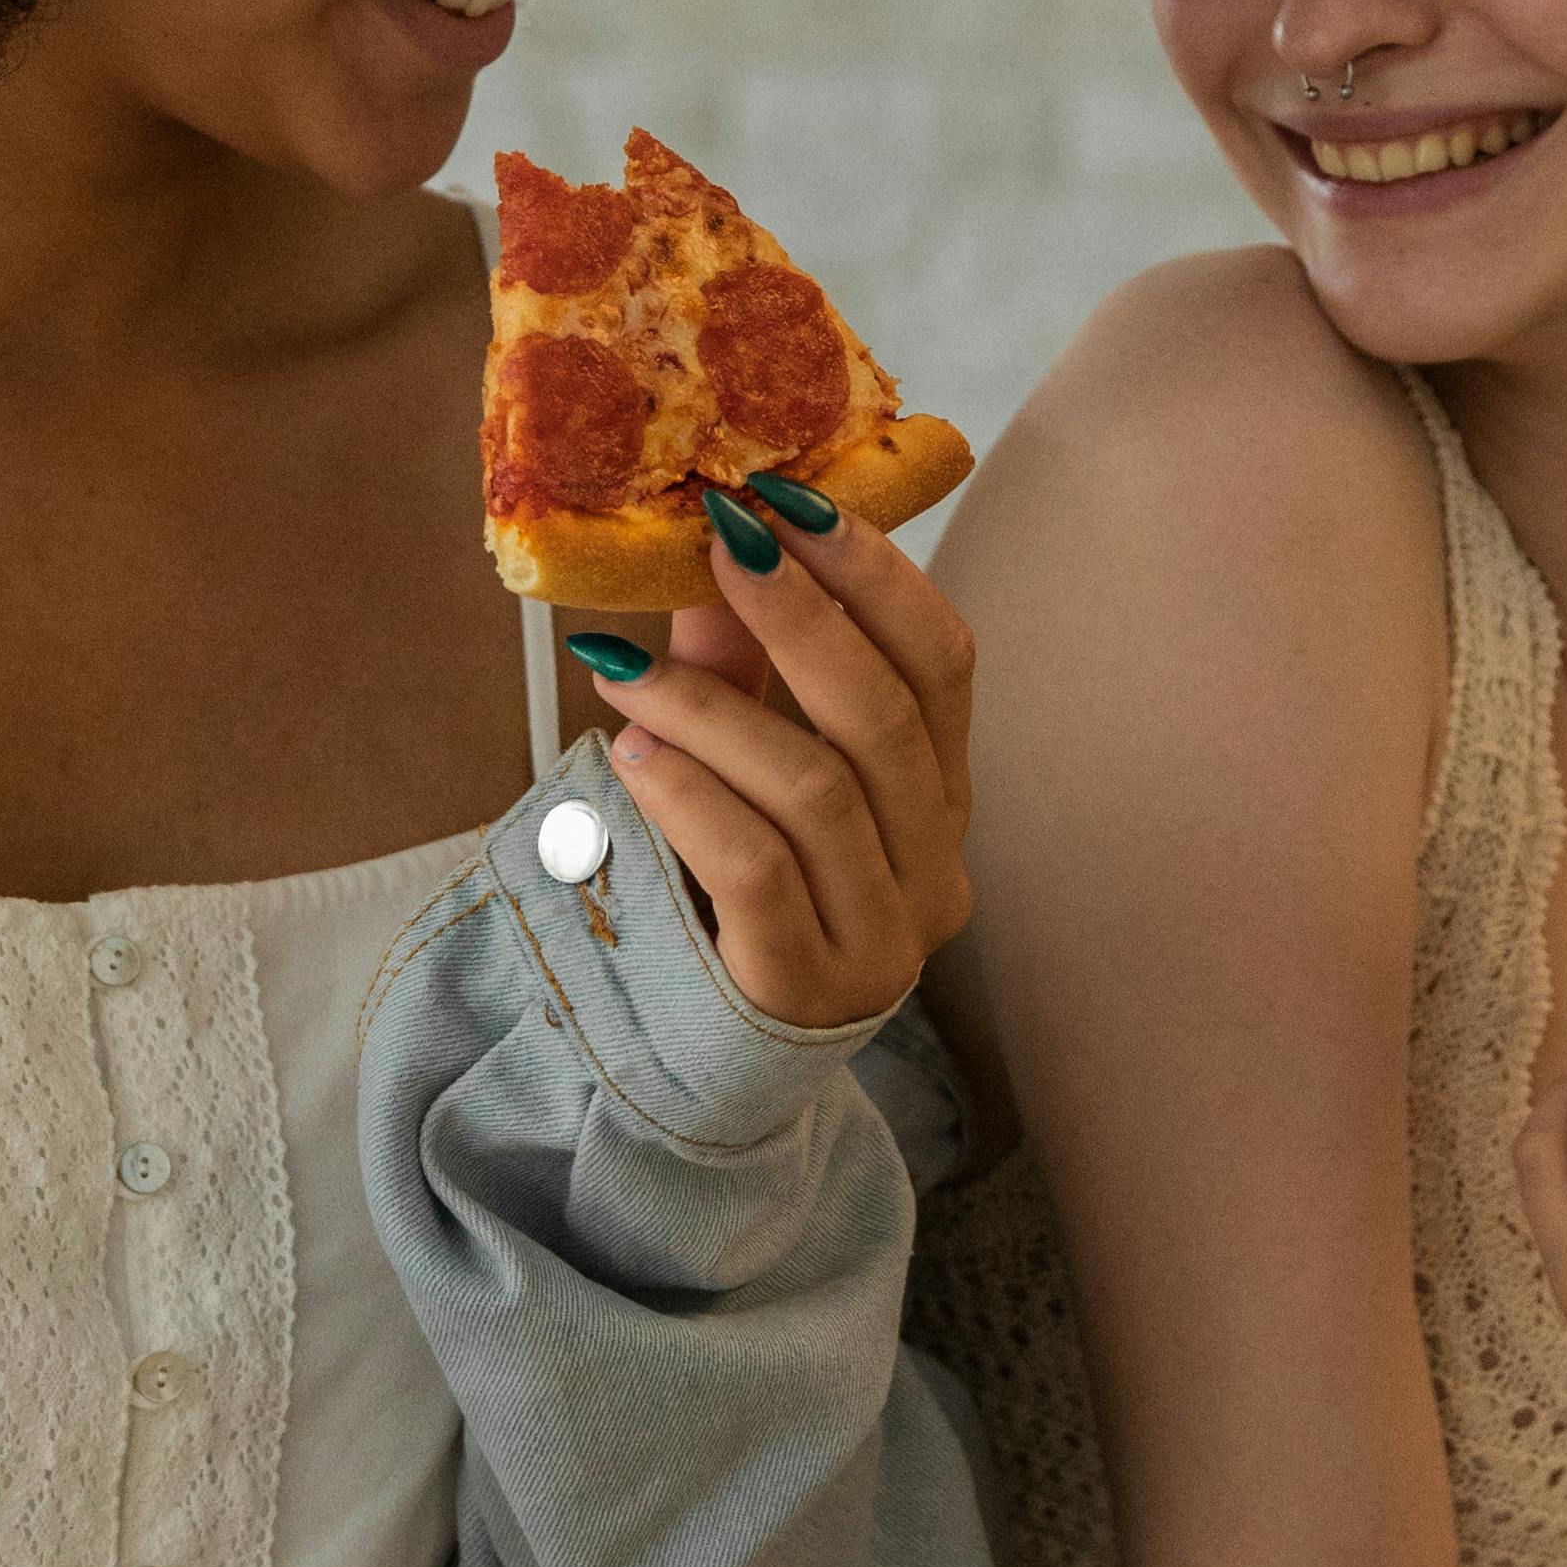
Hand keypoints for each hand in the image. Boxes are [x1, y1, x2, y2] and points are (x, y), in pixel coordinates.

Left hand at [594, 487, 973, 1031]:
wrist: (714, 1068)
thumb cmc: (736, 900)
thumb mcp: (746, 769)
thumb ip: (740, 670)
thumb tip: (711, 547)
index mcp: (937, 798)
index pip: (944, 665)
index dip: (877, 574)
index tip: (791, 498)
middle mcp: (933, 869)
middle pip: (887, 717)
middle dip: (800, 614)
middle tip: (719, 541)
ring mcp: (882, 940)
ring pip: (818, 792)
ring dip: (713, 710)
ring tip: (622, 674)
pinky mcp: (807, 993)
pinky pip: (761, 873)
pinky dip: (693, 800)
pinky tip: (634, 757)